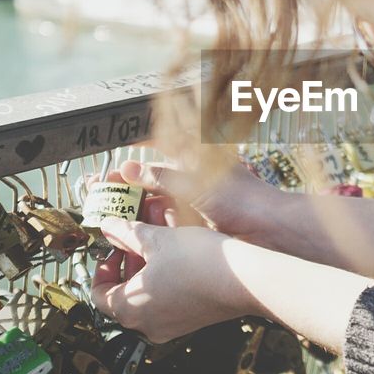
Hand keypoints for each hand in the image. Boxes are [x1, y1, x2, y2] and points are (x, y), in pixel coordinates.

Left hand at [90, 217, 249, 342]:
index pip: (98, 295)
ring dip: (146, 272)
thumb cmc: (199, 262)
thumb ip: (126, 233)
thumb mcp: (156, 239)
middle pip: (123, 296)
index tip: (112, 249)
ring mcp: (170, 326)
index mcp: (129, 308)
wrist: (245, 280)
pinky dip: (164, 282)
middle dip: (126, 266)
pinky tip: (178, 259)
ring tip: (158, 245)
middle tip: (133, 242)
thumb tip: (109, 226)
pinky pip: (167, 303)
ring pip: (147, 298)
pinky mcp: (190, 322)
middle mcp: (146, 325)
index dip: (101, 268)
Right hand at [117, 159, 301, 250]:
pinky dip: (150, 225)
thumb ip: (162, 177)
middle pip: (154, 176)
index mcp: (198, 159)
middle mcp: (195, 179)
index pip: (162, 143)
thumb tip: (129, 169)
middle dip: (127, 181)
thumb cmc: (244, 200)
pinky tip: (133, 230)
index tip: (114, 146)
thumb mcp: (196, 184)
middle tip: (100, 187)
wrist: (272, 232)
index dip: (138, 142)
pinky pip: (167, 222)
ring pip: (157, 201)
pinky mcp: (197, 225)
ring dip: (135, 205)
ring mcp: (196, 203)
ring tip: (109, 211)